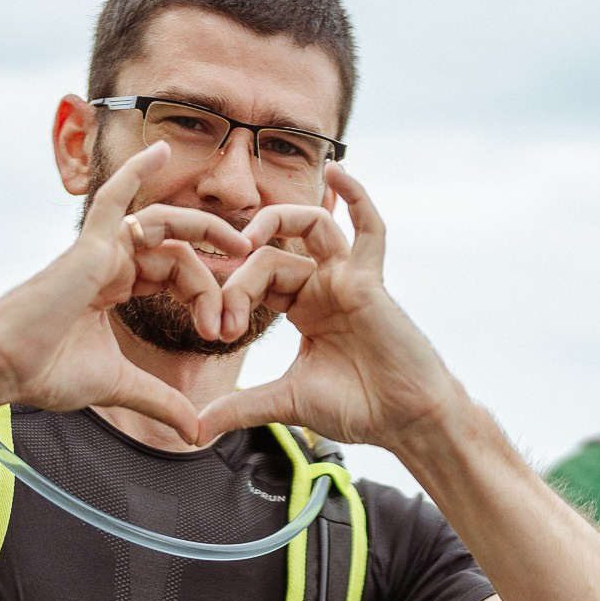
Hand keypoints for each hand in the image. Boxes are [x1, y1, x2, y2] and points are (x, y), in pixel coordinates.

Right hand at [0, 143, 249, 441]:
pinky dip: (137, 170)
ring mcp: (100, 248)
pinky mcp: (89, 244)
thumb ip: (160, 400)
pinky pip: (116, 196)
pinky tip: (162, 149)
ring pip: (167, 231)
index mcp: (116, 286)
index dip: (205, 296)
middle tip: (244, 294)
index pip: (176, 276)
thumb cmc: (46, 373)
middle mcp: (110, 261)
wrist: (3, 368)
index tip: (221, 332)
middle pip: (180, 253)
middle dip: (216, 275)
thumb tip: (195, 432)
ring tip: (241, 248)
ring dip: (206, 236)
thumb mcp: (120, 386)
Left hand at [192, 165, 463, 449]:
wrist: (404, 421)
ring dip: (277, 219)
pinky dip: (357, 195)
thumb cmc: (357, 408)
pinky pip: (369, 228)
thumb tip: (195, 431)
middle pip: (272, 253)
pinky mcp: (373, 280)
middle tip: (225, 316)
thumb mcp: (284, 403)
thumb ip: (240, 407)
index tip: (219, 334)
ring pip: (311, 223)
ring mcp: (349, 277)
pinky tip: (338, 169)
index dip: (231, 296)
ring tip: (247, 237)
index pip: (257, 277)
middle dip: (241, 280)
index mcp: (303, 306)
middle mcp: (323, 284)